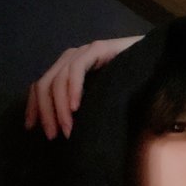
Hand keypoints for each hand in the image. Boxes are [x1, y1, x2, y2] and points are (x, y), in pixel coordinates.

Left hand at [25, 36, 142, 138]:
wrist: (154, 60)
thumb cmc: (129, 83)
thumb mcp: (99, 100)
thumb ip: (83, 108)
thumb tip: (67, 131)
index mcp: (66, 70)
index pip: (40, 87)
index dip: (33, 108)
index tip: (31, 129)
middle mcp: (70, 59)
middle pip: (44, 85)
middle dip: (45, 113)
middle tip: (52, 136)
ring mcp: (83, 53)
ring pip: (57, 80)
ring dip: (59, 108)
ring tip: (67, 129)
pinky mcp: (97, 49)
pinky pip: (77, 70)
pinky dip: (73, 89)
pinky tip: (76, 108)